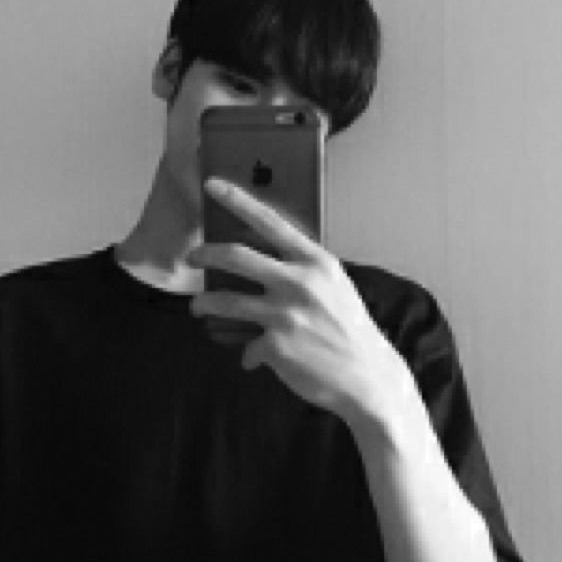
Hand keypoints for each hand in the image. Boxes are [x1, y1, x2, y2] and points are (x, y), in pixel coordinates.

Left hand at [187, 177, 417, 433]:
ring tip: (198, 308)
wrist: (368, 376)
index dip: (237, 200)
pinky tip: (253, 358)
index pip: (270, 221)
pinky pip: (246, 346)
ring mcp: (286, 314)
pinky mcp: (276, 346)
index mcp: (315, 261)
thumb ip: (300, 268)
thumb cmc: (347, 327)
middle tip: (192, 258)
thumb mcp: (333, 285)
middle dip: (204, 255)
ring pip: (224, 301)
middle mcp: (299, 282)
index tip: (211, 185)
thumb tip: (256, 258)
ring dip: (203, 304)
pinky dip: (247, 353)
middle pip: (235, 256)